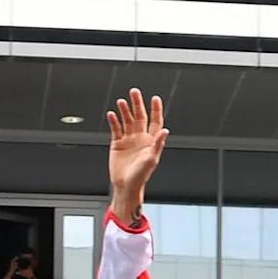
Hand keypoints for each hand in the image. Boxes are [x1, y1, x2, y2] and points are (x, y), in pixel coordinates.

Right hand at [106, 88, 167, 222]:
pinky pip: (115, 129)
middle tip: (134, 92)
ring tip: (121, 102)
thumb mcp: (151, 160)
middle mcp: (140, 138)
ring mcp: (129, 140)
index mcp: (151, 141)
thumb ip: (158, 144)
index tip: (155, 98)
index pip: (155, 121)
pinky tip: (112, 114)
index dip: (156, 110)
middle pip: (140, 117)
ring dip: (125, 111)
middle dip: (137, 104)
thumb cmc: (140, 176)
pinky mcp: (117, 143)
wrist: (125, 186)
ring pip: (127, 120)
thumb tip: (165, 130)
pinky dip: (114, 121)